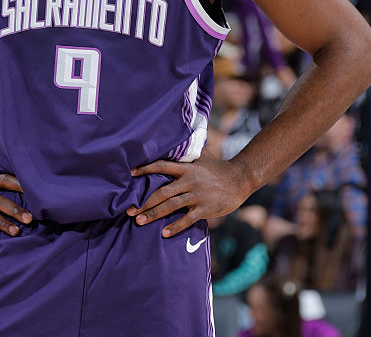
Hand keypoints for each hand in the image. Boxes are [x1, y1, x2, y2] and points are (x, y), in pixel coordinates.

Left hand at [126, 153, 250, 237]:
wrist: (241, 179)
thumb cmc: (219, 168)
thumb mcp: (202, 156)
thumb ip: (187, 151)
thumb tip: (175, 137)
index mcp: (187, 168)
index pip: (162, 166)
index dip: (145, 169)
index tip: (130, 174)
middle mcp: (190, 181)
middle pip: (162, 192)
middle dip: (145, 202)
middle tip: (130, 211)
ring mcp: (197, 195)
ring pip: (171, 206)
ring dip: (154, 214)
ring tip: (140, 222)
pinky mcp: (206, 208)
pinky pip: (187, 219)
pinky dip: (175, 226)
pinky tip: (164, 233)